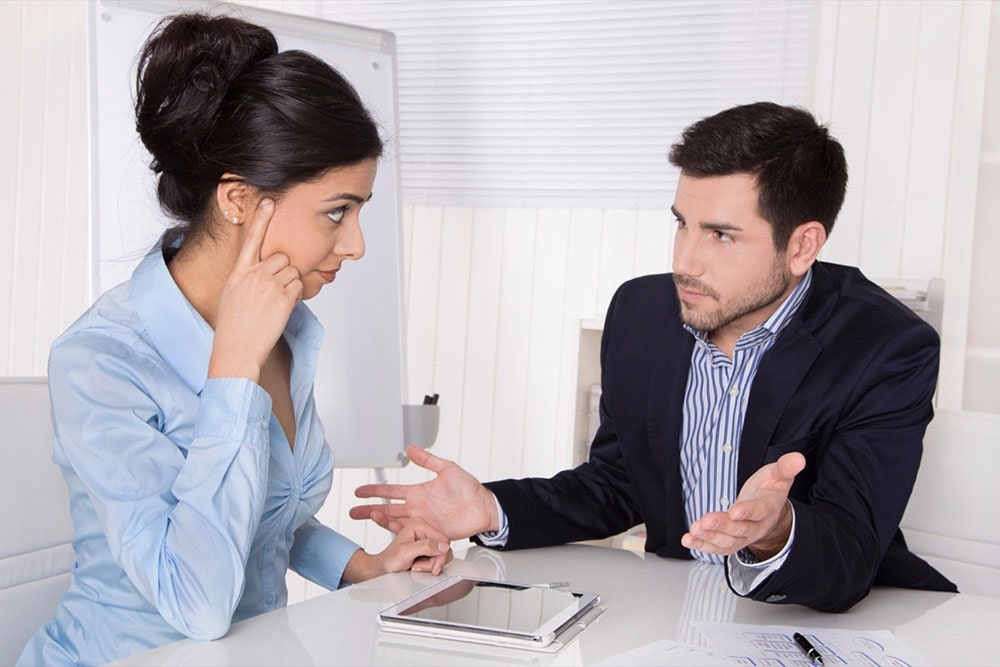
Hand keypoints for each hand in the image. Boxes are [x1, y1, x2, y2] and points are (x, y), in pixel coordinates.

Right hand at [208, 199, 302, 381]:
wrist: (236, 349)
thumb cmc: (234, 325)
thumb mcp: (234, 294)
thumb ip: (248, 277)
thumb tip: (264, 270)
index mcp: (238, 272)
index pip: (250, 239)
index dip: (261, 219)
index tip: (269, 201)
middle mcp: (253, 274)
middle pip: (281, 257)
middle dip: (283, 271)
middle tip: (273, 291)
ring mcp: (269, 285)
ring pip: (293, 271)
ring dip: (290, 284)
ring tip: (275, 302)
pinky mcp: (284, 297)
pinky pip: (299, 285)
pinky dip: (296, 296)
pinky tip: (281, 308)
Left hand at [344, 518, 452, 582]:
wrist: (384, 567)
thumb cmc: (390, 560)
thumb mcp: (406, 553)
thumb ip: (425, 547)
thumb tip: (444, 546)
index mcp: (419, 524)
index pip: (443, 540)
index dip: (440, 556)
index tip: (432, 567)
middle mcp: (424, 528)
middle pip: (444, 547)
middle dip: (434, 561)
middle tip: (418, 566)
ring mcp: (426, 537)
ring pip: (442, 553)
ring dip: (432, 564)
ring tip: (417, 565)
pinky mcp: (428, 546)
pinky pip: (438, 556)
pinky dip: (431, 564)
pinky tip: (419, 565)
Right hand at [350, 444, 498, 539]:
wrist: (483, 507)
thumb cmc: (468, 488)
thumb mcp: (447, 468)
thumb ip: (428, 460)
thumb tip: (410, 448)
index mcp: (418, 493)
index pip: (391, 491)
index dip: (375, 491)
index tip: (359, 491)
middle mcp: (417, 508)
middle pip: (387, 509)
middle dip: (368, 509)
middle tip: (353, 511)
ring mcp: (422, 522)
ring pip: (395, 522)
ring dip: (380, 519)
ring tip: (367, 516)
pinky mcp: (430, 533)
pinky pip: (410, 535)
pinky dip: (398, 532)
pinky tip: (388, 529)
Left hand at [681, 452, 804, 559]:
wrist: (770, 513)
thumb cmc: (770, 490)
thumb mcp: (779, 475)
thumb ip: (785, 467)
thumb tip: (798, 458)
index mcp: (767, 508)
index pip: (758, 511)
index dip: (747, 511)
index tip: (735, 511)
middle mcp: (755, 526)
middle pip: (739, 529)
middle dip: (722, 526)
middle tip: (706, 521)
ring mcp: (743, 536)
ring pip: (727, 541)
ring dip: (710, 537)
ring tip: (694, 529)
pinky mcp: (731, 541)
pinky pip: (717, 548)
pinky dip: (702, 545)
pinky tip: (689, 539)